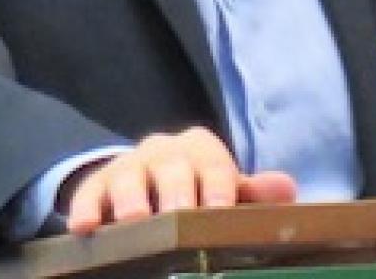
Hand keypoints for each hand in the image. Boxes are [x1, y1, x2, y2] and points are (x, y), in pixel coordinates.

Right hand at [63, 127, 296, 235]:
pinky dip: (87, 207)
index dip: (217, 184)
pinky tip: (87, 226)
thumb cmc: (196, 190)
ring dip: (131, 199)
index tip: (218, 208)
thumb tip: (288, 188)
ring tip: (134, 221)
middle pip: (171, 166)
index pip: (213, 162)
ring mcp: (128, 167)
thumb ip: (253, 193)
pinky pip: (89, 193)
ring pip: (129, 177)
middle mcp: (163, 151)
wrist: (147, 181)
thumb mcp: (224, 188)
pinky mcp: (96, 185)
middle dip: (175, 191)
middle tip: (177, 215)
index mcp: (200, 149)